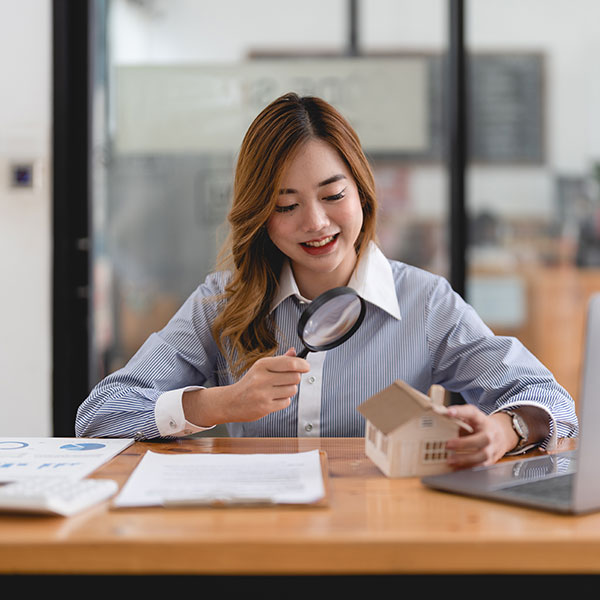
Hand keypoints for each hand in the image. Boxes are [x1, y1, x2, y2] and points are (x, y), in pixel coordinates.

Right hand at [183, 348, 308, 425]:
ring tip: (277, 390)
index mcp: (262, 365)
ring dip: (289, 390)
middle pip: (295, 377)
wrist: (231, 402)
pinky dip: (283, 400)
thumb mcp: (261, 367)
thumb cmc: (248, 383)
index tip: (306, 366)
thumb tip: (294, 352)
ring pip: (292, 390)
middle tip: (286, 380)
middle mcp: (262, 378)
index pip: (290, 363)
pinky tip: (273, 398)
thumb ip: (280, 360)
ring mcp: (264, 393)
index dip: (302, 365)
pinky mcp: (266, 407)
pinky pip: (286, 402)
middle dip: (294, 379)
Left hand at [444, 404, 517, 468]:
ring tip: (450, 460)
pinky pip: (481, 466)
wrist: (503, 434)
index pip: (472, 413)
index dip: (460, 412)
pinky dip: (468, 468)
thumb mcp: (473, 418)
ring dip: (465, 459)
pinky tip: (457, 468)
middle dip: (464, 443)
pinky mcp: (492, 459)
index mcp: (483, 420)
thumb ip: (459, 417)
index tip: (448, 412)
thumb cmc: (482, 425)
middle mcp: (490, 433)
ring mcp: (493, 448)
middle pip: (483, 438)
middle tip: (447, 445)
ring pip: (483, 455)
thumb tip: (440, 415)